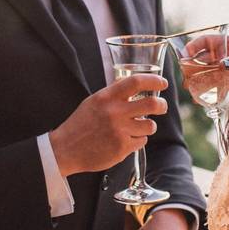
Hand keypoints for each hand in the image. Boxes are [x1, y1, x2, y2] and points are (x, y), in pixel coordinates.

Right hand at [50, 74, 167, 176]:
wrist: (66, 149)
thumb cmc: (81, 124)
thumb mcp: (94, 101)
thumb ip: (114, 94)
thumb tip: (136, 85)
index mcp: (106, 97)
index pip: (135, 82)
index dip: (153, 80)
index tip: (162, 82)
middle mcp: (114, 113)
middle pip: (152, 104)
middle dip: (162, 105)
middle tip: (162, 106)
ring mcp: (119, 131)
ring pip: (150, 125)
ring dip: (148, 126)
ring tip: (138, 127)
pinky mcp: (122, 148)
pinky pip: (141, 141)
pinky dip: (137, 140)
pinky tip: (125, 139)